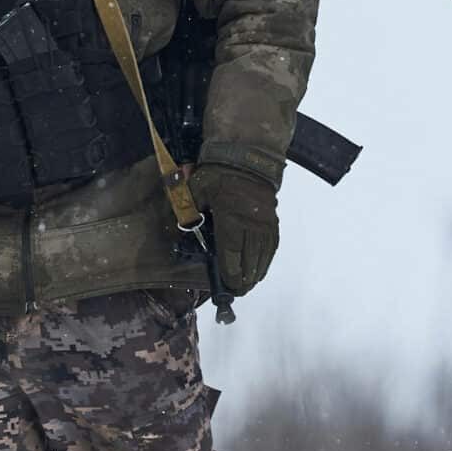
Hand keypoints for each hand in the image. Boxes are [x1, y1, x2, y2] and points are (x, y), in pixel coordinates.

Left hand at [190, 163, 280, 296]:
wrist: (247, 158)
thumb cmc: (217, 175)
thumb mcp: (196, 190)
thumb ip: (189, 211)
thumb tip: (179, 228)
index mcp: (230, 217)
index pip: (232, 253)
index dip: (230, 273)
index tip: (228, 286)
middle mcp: (251, 224)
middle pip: (249, 259)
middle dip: (243, 279)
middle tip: (237, 291)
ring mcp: (264, 223)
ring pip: (262, 255)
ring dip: (256, 272)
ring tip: (248, 284)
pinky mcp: (273, 221)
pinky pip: (272, 246)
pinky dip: (266, 260)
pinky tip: (261, 269)